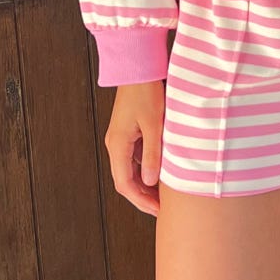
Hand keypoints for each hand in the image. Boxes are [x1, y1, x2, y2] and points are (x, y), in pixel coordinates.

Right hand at [105, 80, 165, 215]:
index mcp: (118, 145)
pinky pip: (134, 158)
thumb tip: (150, 182)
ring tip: (163, 195)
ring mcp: (121, 139)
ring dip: (144, 185)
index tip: (157, 211)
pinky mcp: (128, 133)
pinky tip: (160, 174)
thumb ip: (153, 155)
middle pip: (125, 180)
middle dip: (142, 197)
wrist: (138, 68)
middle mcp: (115, 145)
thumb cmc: (146, 92)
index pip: (124, 184)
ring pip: (130, 171)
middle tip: (162, 209)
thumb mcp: (154, 126)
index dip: (140, 201)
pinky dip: (145, 170)